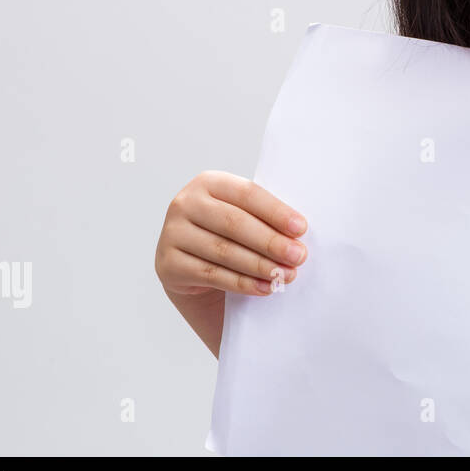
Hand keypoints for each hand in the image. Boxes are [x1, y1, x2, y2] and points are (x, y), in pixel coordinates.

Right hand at [156, 170, 308, 299]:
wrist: (194, 266)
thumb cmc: (230, 235)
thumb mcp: (244, 216)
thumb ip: (265, 217)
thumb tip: (298, 234)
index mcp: (208, 182)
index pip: (246, 193)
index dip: (276, 211)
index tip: (301, 228)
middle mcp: (184, 203)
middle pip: (234, 223)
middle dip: (271, 241)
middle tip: (298, 256)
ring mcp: (171, 234)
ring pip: (223, 251)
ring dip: (260, 265)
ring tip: (285, 275)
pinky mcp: (168, 264)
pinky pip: (211, 274)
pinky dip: (242, 283)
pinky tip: (264, 288)